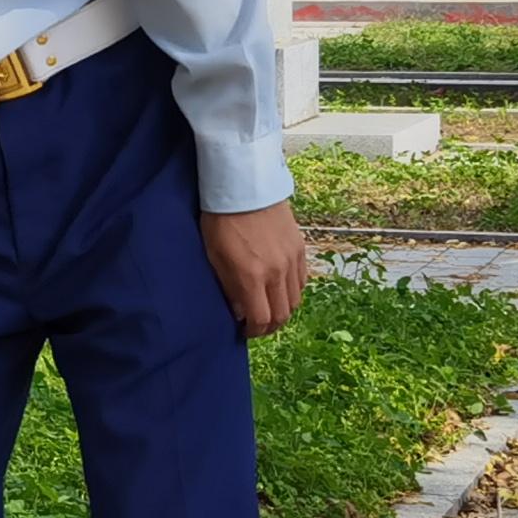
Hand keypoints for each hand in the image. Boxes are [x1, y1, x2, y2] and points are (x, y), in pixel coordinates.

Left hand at [201, 200, 310, 336]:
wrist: (244, 186)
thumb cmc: (221, 220)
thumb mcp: (214, 257)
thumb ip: (228, 288)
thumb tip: (239, 312)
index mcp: (252, 277)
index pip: (262, 319)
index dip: (254, 331)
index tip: (245, 331)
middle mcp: (277, 272)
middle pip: (283, 315)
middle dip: (270, 326)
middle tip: (257, 325)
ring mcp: (292, 260)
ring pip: (296, 300)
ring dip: (283, 309)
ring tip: (269, 308)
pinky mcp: (300, 248)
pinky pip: (302, 280)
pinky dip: (293, 291)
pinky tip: (280, 289)